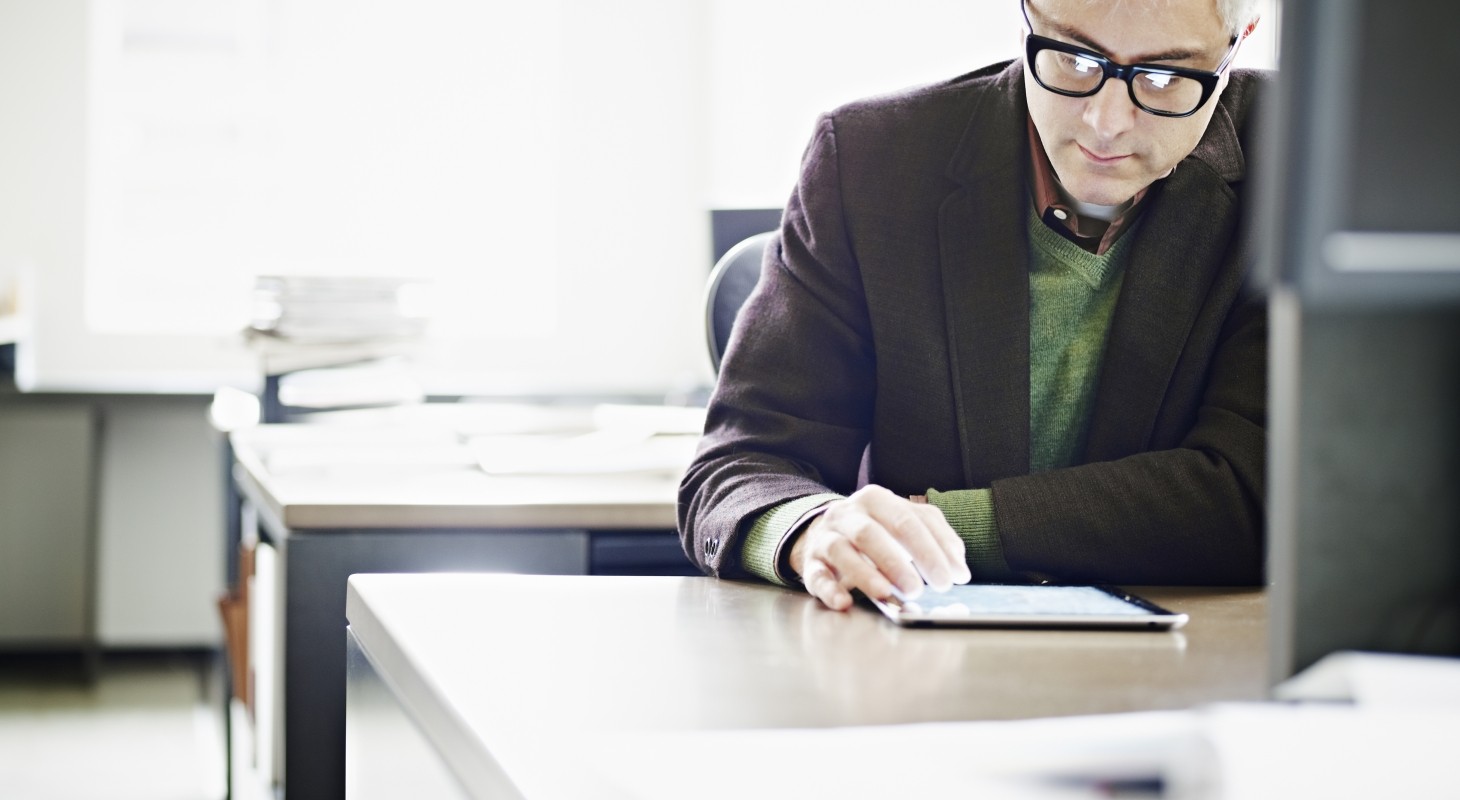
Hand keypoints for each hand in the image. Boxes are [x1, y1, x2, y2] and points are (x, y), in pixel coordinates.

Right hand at [788, 485, 971, 610]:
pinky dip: (829, 590)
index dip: (932, 549)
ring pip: (842, 552)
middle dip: (897, 562)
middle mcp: (848, 515)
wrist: (827, 533)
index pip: (907, 520)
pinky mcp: (811, 563)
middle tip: (920, 590)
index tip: (953, 577)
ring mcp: (826, 538)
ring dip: (865, 575)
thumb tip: (958, 565)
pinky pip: (816, 576)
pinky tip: (844, 603)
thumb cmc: (877, 531)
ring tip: (887, 594)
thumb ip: (936, 536)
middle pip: (871, 534)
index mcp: (877, 500)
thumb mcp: (905, 523)